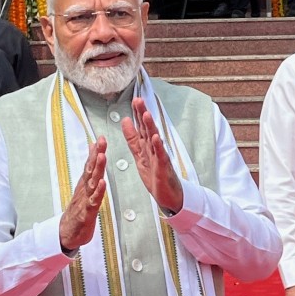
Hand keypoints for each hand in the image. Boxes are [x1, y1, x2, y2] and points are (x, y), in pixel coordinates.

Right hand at [58, 137, 106, 250]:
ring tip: (102, 156)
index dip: (96, 151)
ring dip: (97, 169)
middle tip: (101, 141)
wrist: (67, 232)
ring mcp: (85, 200)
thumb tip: (92, 152)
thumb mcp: (84, 188)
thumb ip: (89, 170)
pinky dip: (98, 192)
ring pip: (92, 182)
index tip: (100, 138)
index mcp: (85, 183)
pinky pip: (94, 201)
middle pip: (91, 169)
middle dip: (97, 154)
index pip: (90, 164)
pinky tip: (103, 184)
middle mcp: (84, 189)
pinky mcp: (87, 212)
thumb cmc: (78, 210)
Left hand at [121, 98, 183, 212]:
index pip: (141, 127)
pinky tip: (156, 138)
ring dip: (150, 127)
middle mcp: (154, 149)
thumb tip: (125, 121)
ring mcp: (160, 157)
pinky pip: (161, 156)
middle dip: (143, 114)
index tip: (134, 99)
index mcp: (147, 146)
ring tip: (146, 114)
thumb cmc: (156, 175)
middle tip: (138, 100)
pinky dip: (158, 147)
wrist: (168, 196)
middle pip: (147, 129)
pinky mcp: (163, 168)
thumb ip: (133, 139)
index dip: (137, 114)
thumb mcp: (140, 155)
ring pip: (154, 139)